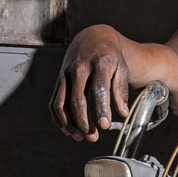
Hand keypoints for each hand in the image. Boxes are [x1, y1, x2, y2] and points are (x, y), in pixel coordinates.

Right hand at [51, 27, 129, 141]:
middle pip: (77, 99)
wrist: (92, 39)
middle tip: (93, 137)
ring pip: (62, 103)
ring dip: (70, 124)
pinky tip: (69, 130)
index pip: (98, 89)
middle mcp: (79, 68)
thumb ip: (121, 90)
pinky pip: (54, 102)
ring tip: (81, 136)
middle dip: (84, 122)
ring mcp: (65, 74)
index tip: (104, 126)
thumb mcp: (121, 68)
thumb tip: (123, 113)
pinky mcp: (58, 81)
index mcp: (99, 64)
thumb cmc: (109, 56)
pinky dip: (59, 119)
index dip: (101, 109)